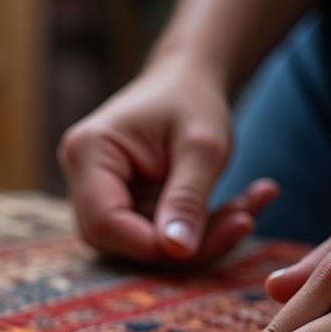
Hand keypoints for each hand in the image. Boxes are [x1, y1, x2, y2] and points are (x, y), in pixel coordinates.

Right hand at [58, 53, 277, 263]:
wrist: (188, 79)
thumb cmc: (192, 100)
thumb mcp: (203, 147)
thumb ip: (188, 199)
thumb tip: (178, 252)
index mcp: (88, 152)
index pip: (104, 222)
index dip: (149, 244)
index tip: (203, 241)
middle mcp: (81, 176)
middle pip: (118, 239)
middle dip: (181, 246)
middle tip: (242, 222)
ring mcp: (99, 194)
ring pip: (141, 243)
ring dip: (198, 240)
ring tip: (248, 210)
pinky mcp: (123, 205)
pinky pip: (156, 235)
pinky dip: (199, 230)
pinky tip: (241, 208)